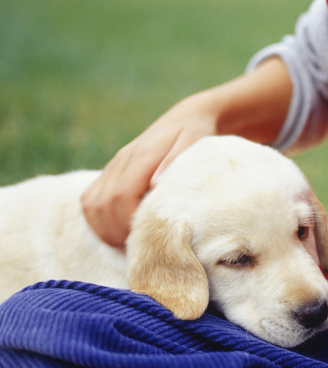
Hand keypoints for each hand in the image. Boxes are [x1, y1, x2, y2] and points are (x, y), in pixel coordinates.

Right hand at [80, 94, 218, 247]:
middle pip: (102, 204)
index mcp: (141, 156)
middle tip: (140, 249)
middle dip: (117, 232)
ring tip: (129, 245)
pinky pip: (90, 200)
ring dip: (105, 230)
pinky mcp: (110, 172)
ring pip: (91, 204)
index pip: (121, 196)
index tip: (147, 239)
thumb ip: (176, 161)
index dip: (128, 223)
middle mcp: (121, 160)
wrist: (187, 118)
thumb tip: (156, 185)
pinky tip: (119, 233)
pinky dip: (98, 221)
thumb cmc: (197, 134)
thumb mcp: (196, 142)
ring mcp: (113, 166)